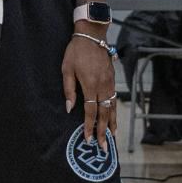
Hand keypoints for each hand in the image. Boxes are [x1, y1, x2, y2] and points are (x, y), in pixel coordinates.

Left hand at [62, 34, 117, 148]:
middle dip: (103, 131)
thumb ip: (68, 90)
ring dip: (112, 123)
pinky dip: (115, 111)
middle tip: (103, 146)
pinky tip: (114, 118)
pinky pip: (115, 99)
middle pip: (104, 113)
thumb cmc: (76, 52)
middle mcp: (103, 86)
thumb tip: (69, 108)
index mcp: (90, 85)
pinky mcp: (112, 79)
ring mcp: (110, 83)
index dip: (89, 126)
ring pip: (112, 107)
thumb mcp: (66, 69)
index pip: (90, 111)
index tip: (88, 139)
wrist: (92, 36)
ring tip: (112, 137)